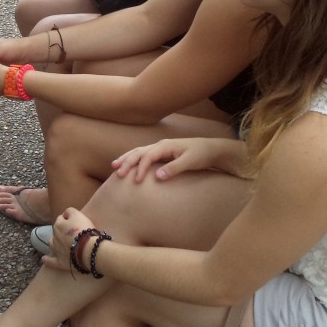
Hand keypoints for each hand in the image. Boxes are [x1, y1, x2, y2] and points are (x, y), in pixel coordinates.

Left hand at [45, 207, 96, 271]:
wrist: (87, 249)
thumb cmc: (84, 230)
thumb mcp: (78, 214)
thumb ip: (69, 211)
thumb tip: (65, 214)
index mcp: (59, 225)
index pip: (61, 219)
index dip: (68, 219)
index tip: (75, 222)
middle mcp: (55, 236)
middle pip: (56, 231)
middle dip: (61, 231)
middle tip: (71, 233)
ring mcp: (56, 250)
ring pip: (52, 243)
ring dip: (54, 242)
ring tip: (61, 244)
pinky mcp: (59, 262)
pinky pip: (50, 261)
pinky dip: (47, 260)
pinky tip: (44, 259)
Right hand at [111, 137, 225, 181]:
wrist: (212, 149)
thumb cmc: (202, 155)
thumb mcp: (190, 162)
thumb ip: (174, 169)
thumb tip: (157, 177)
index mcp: (165, 146)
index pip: (147, 156)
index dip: (140, 168)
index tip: (136, 181)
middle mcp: (160, 145)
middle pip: (138, 152)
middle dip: (127, 161)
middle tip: (117, 173)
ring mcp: (160, 148)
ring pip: (139, 152)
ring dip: (127, 159)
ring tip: (114, 166)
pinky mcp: (162, 154)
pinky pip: (144, 155)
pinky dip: (134, 159)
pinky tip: (128, 165)